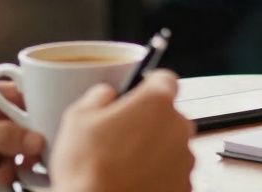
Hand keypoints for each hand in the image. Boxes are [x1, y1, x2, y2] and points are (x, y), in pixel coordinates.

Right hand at [50, 70, 194, 191]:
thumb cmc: (89, 170)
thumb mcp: (77, 119)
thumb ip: (98, 96)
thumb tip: (106, 94)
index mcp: (156, 101)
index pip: (163, 79)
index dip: (148, 86)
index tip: (138, 94)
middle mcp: (178, 126)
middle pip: (167, 114)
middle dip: (148, 122)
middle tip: (121, 137)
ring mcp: (184, 157)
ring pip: (171, 144)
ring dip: (154, 149)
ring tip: (124, 164)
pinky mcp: (185, 184)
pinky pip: (173, 171)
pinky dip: (159, 174)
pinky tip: (134, 180)